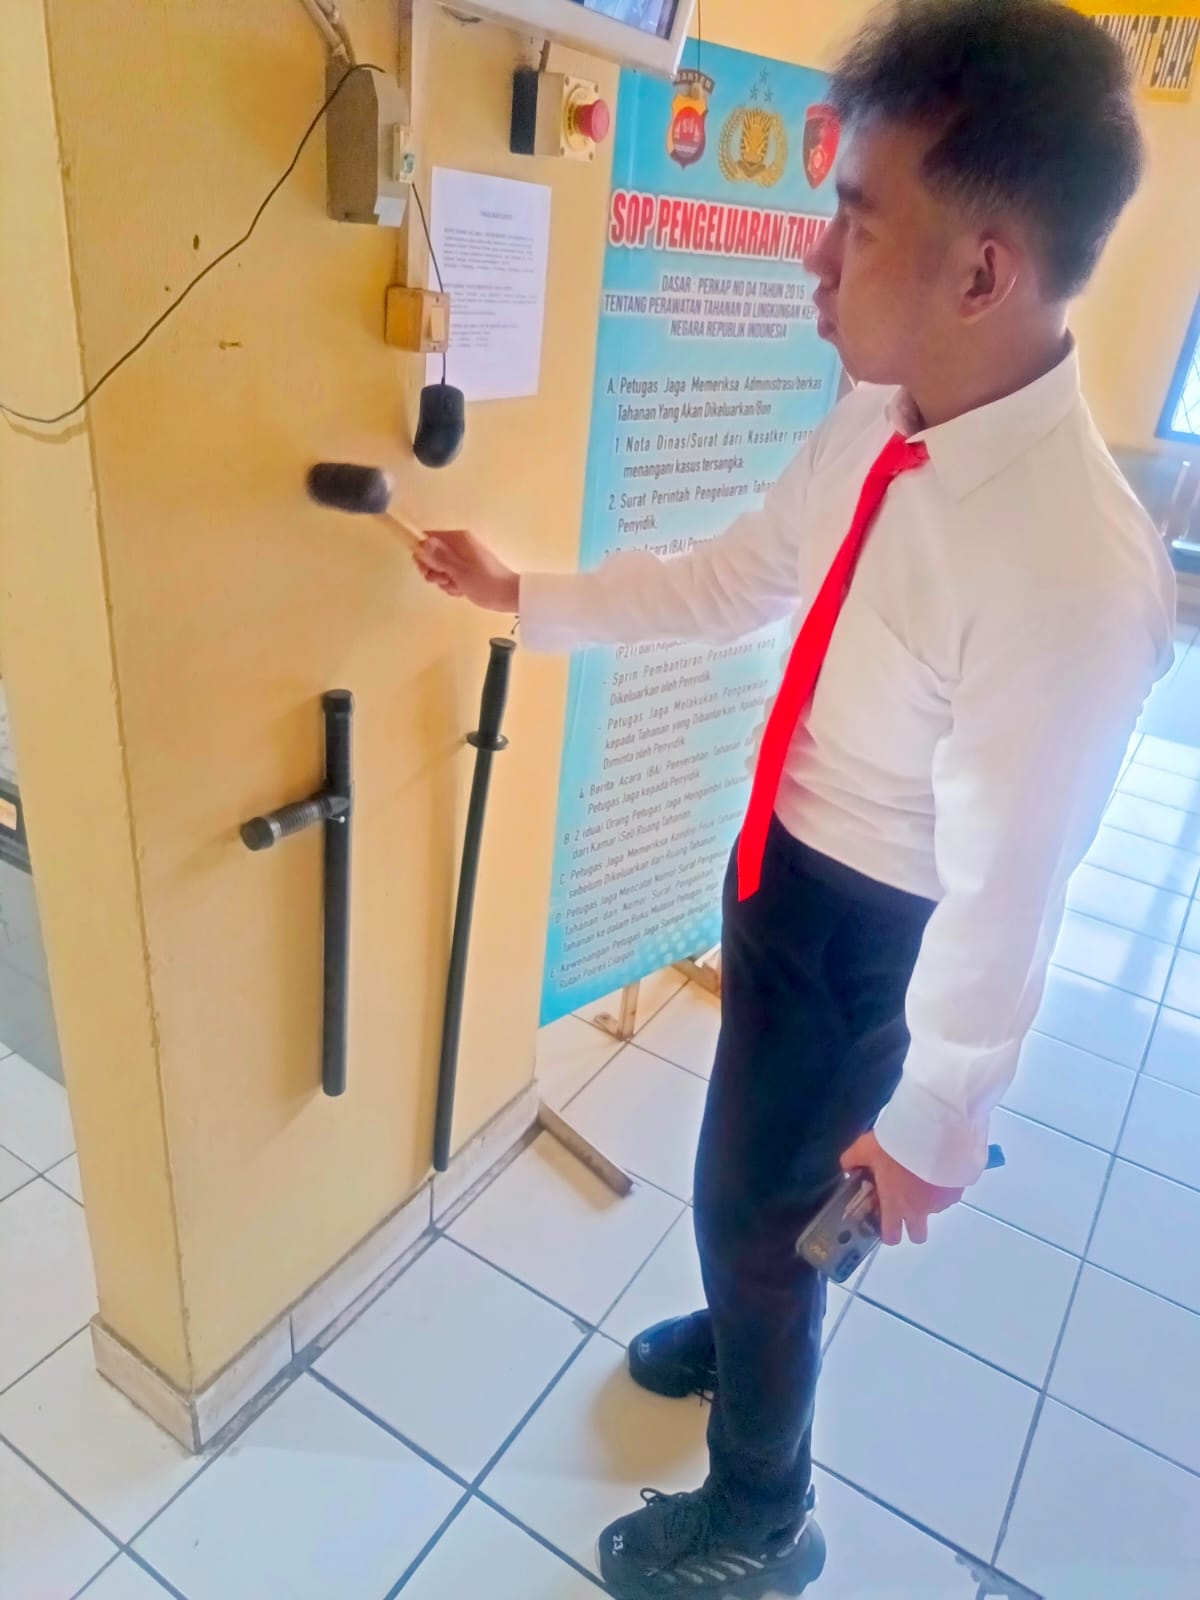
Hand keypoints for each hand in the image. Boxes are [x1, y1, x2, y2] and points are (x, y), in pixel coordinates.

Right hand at [414, 529, 519, 611]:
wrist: (508, 597)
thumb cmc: (485, 583)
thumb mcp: (459, 571)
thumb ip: (438, 557)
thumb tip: (421, 542)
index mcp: (458, 539)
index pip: (427, 538)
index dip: (422, 554)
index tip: (428, 569)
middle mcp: (458, 545)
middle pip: (430, 555)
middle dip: (434, 571)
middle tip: (445, 579)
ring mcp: (461, 558)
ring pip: (439, 569)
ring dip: (444, 581)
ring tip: (457, 586)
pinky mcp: (465, 570)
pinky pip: (449, 576)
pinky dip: (452, 585)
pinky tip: (462, 590)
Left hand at [840, 1130, 961, 1245]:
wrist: (934, 1132)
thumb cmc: (896, 1145)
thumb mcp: (865, 1148)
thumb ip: (852, 1160)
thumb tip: (847, 1168)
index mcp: (895, 1205)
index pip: (891, 1237)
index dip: (887, 1232)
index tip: (883, 1217)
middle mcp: (920, 1210)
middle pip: (918, 1235)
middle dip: (911, 1225)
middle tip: (905, 1202)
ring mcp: (941, 1202)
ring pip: (933, 1211)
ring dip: (926, 1200)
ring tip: (920, 1174)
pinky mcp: (956, 1190)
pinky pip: (947, 1195)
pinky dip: (940, 1186)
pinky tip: (935, 1167)